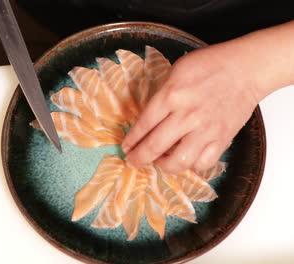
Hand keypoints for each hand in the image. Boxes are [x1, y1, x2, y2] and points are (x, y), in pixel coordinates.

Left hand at [122, 43, 259, 172]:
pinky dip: (191, 165)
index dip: (131, 140)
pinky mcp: (222, 139)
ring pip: (179, 161)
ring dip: (163, 165)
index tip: (126, 147)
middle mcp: (187, 115)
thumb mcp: (175, 72)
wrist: (245, 69)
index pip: (144, 125)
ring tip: (158, 162)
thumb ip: (160, 95)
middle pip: (155, 146)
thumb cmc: (210, 65)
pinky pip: (203, 163)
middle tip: (133, 161)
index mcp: (171, 95)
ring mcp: (206, 130)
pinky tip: (184, 159)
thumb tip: (147, 119)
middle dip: (139, 158)